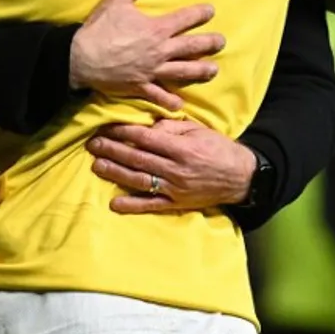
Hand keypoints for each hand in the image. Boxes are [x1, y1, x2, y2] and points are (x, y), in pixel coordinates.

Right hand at [70, 0, 224, 110]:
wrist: (80, 59)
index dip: (200, 14)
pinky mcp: (141, 87)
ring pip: (183, 72)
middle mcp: (159, 51)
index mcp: (156, 29)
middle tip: (221, 42)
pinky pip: (159, 96)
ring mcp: (152, 71)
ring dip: (200, 71)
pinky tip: (180, 105)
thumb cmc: (99, 28)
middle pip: (191, 47)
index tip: (210, 11)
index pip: (185, 19)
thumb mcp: (117, 0)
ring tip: (214, 70)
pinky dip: (170, 101)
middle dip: (209, 44)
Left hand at [87, 119, 256, 212]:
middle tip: (93, 144)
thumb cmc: (218, 148)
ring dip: (116, 173)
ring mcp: (175, 189)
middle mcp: (176, 170)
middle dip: (112, 150)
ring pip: (139, 180)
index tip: (106, 127)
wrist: (241, 177)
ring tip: (96, 166)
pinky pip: (151, 205)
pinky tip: (114, 202)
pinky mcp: (176, 204)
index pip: (146, 138)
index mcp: (182, 148)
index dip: (124, 132)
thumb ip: (172, 128)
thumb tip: (148, 129)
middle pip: (138, 159)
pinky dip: (132, 205)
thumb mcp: (198, 130)